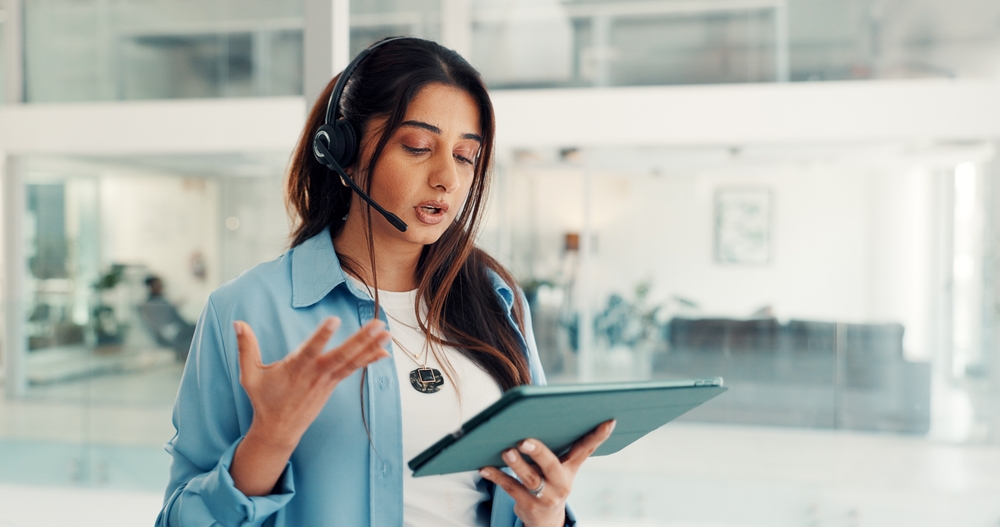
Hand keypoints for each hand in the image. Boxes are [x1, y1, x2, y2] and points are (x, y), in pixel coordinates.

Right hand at [230, 317, 390, 494]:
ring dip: (370, 346)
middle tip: (378, 324)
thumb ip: (246, 347)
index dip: (321, 335)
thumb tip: (237, 323)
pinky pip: (353, 370)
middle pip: (341, 354)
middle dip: (361, 339)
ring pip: (351, 361)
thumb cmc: (264, 399)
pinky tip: (384, 352)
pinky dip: (368, 361)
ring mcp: (326, 379)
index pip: (310, 349)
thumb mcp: (249, 374)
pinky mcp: (332, 384)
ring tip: (386, 332)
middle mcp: (315, 373)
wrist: (278, 429)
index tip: (333, 320)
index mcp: (295, 367)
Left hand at [479, 420, 615, 526]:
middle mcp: (561, 483)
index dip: (598, 436)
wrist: (546, 520)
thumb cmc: (550, 481)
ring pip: (530, 479)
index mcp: (571, 468)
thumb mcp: (561, 467)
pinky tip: (485, 467)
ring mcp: (545, 496)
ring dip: (516, 465)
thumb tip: (541, 413)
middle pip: (551, 466)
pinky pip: (510, 489)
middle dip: (538, 452)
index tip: (609, 421)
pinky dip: (496, 477)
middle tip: (524, 440)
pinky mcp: (528, 505)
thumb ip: (558, 445)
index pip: (586, 450)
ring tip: (506, 451)